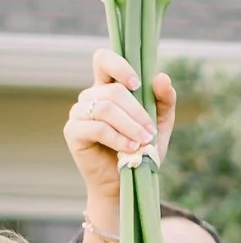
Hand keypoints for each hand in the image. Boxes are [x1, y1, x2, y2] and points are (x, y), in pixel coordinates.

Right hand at [64, 49, 174, 234]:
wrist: (127, 182)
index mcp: (108, 88)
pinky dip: (118, 138)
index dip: (119, 66)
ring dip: (130, 125)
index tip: (137, 84)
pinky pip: (97, 128)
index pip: (103, 60)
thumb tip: (161, 77)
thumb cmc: (141, 151)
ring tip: (144, 142)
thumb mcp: (159, 125)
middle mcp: (90, 97)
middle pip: (112, 91)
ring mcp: (79, 113)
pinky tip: (131, 148)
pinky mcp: (73, 132)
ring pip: (105, 108)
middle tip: (150, 132)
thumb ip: (164, 101)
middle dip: (137, 111)